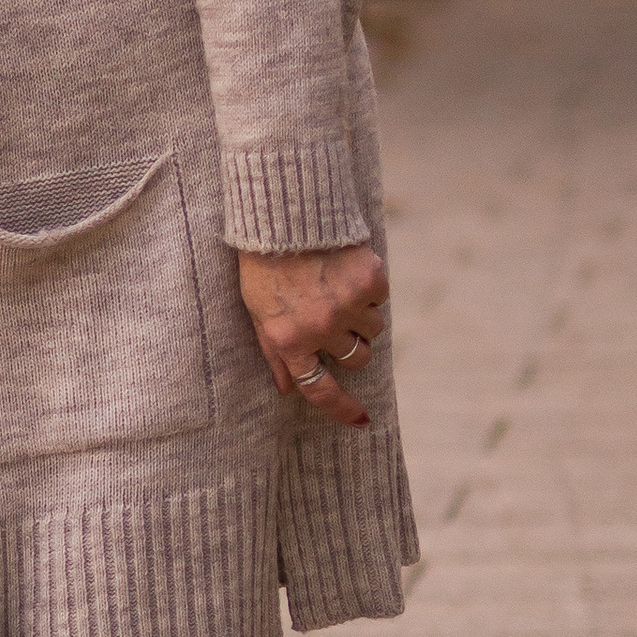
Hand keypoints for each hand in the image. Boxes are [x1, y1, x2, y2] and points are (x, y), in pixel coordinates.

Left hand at [237, 244, 388, 430]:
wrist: (283, 217)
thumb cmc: (263, 265)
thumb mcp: (256, 311)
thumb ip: (273, 352)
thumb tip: (286, 389)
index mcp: (289, 341)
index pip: (320, 390)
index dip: (343, 409)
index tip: (362, 420)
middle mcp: (321, 329)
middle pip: (357, 360)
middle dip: (352, 346)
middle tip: (336, 318)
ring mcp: (348, 307)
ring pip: (373, 331)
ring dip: (361, 316)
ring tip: (335, 286)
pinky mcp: (370, 282)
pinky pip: (380, 299)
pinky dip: (368, 288)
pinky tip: (345, 268)